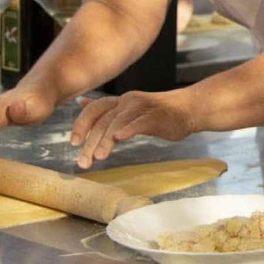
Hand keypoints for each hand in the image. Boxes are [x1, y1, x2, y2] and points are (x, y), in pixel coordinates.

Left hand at [70, 89, 196, 168]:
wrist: (190, 108)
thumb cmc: (159, 112)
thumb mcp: (130, 108)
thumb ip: (107, 108)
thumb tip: (81, 102)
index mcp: (121, 101)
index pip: (95, 109)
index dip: (81, 124)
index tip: (73, 143)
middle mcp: (129, 101)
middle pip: (104, 120)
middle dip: (91, 141)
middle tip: (83, 162)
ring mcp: (143, 108)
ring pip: (118, 122)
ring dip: (106, 140)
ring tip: (99, 157)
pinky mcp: (157, 117)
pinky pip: (140, 122)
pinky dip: (129, 129)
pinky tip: (120, 138)